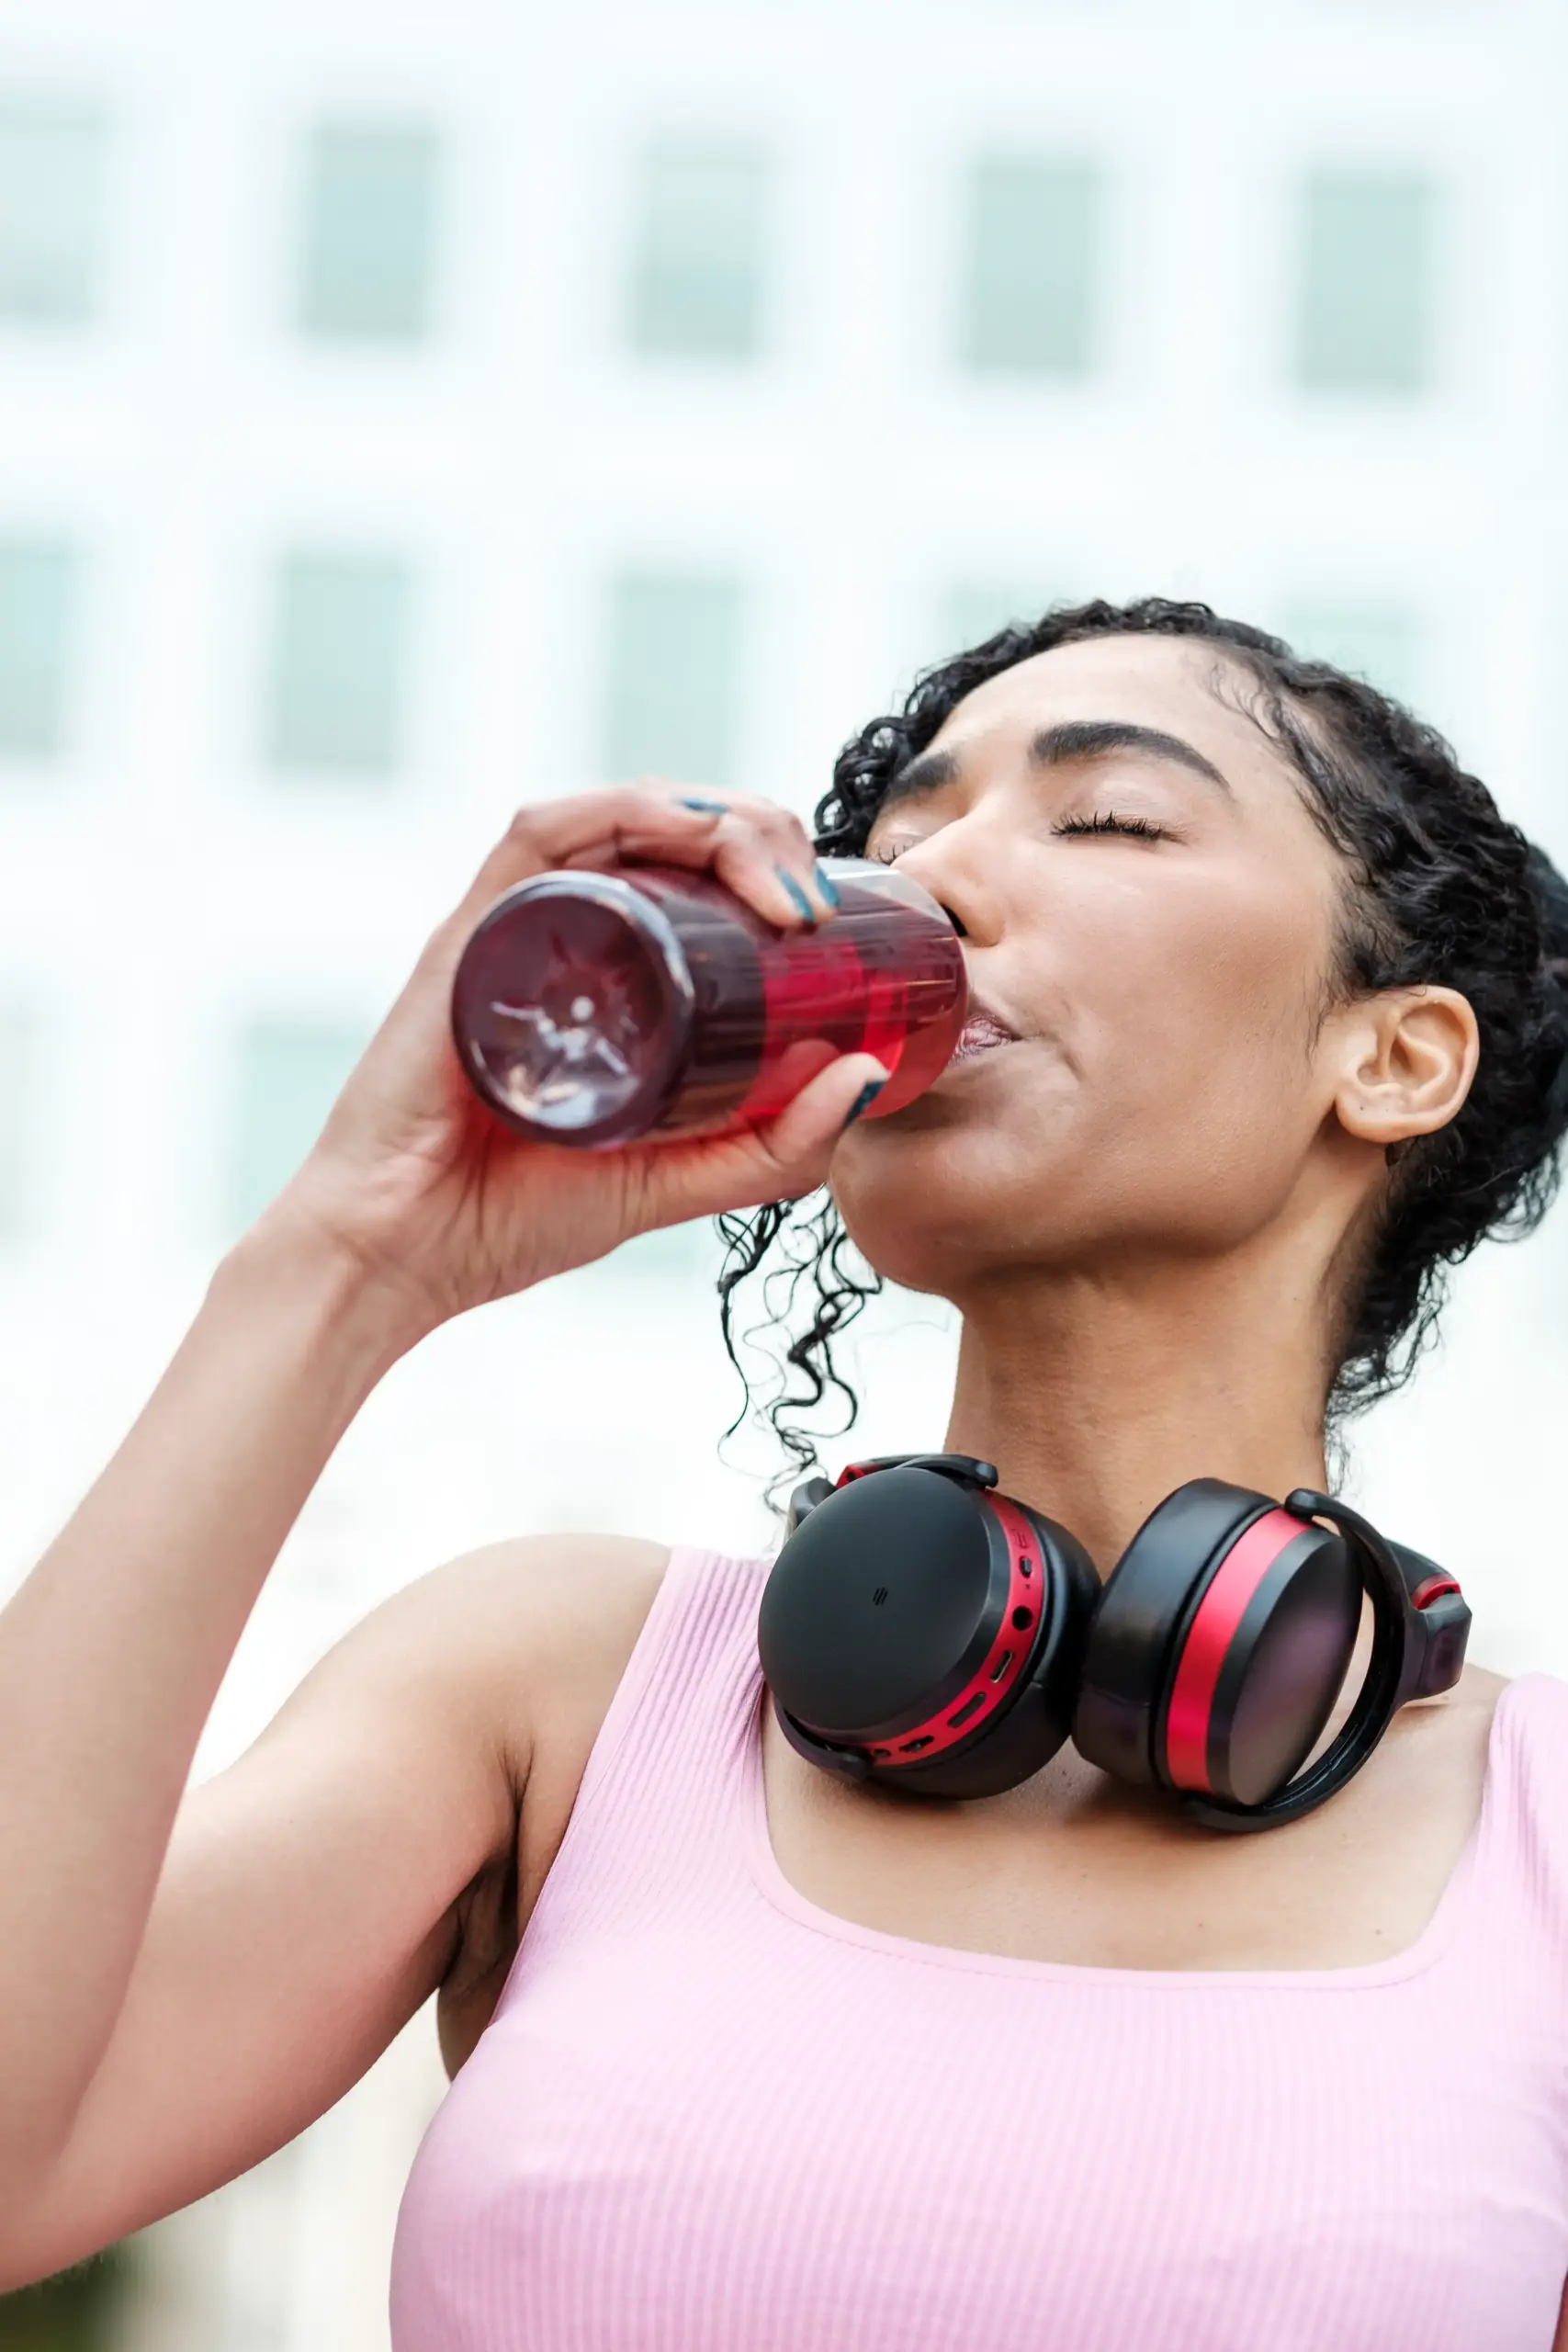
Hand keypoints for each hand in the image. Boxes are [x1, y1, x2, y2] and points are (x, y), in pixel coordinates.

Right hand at [253, 784, 887, 1334]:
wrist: (398, 1259)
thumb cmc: (513, 1221)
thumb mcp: (679, 1184)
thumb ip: (775, 1147)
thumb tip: (873, 1071)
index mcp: (610, 977)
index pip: (700, 877)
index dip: (776, 868)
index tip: (831, 922)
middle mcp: (564, 936)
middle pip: (674, 831)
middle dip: (763, 835)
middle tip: (815, 904)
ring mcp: (515, 927)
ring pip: (623, 816)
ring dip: (716, 818)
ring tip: (780, 884)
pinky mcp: (469, 931)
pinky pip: (541, 832)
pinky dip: (626, 812)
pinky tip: (694, 836)